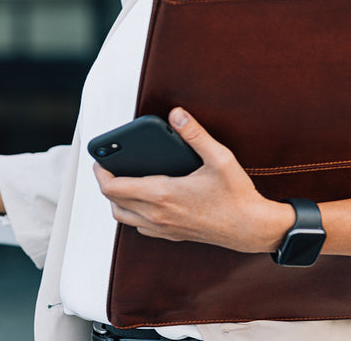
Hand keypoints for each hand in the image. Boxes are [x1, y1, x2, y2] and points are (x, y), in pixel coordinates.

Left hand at [94, 108, 292, 253]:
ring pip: (123, 217)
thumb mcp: (219, 158)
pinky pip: (139, 227)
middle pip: (113, 202)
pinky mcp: (171, 236)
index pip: (114, 187)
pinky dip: (132, 213)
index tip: (100, 159)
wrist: (250, 229)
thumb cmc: (236, 195)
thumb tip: (176, 114)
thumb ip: (195, 134)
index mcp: (162, 195)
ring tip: (124, 181)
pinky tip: (146, 199)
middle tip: (109, 166)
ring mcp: (163, 228)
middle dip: (106, 183)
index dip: (101, 172)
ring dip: (117, 200)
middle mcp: (157, 215)